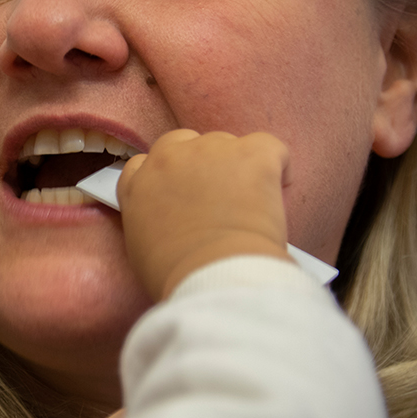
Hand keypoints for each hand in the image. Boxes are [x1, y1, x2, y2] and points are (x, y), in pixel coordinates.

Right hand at [117, 130, 290, 299]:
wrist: (215, 274)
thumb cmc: (179, 275)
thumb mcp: (141, 249)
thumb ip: (147, 221)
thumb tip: (168, 224)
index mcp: (139, 183)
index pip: (145, 163)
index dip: (167, 177)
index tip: (181, 195)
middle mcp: (169, 158)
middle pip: (183, 143)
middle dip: (199, 164)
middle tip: (216, 196)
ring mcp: (210, 150)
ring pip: (226, 144)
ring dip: (236, 167)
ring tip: (249, 204)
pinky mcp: (251, 153)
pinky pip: (269, 147)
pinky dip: (276, 166)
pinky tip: (277, 190)